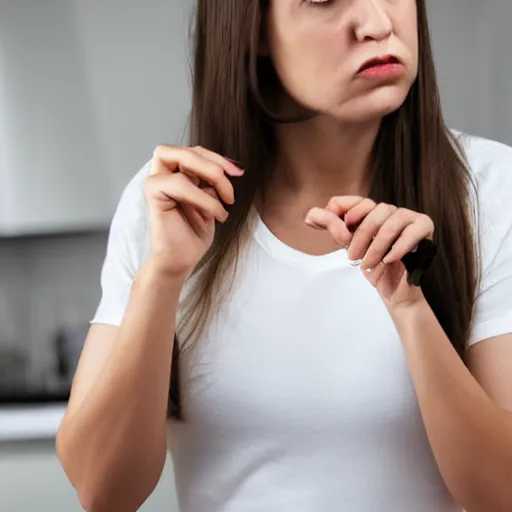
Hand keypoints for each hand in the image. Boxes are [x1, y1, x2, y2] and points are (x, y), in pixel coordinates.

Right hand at [144, 145, 243, 278]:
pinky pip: (179, 183)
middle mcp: (164, 173)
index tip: (239, 171)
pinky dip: (202, 197)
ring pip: (182, 159)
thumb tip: (230, 166)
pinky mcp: (153, 193)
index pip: (197, 152)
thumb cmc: (194, 233)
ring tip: (226, 202)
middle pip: (188, 150)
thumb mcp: (212, 200)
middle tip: (234, 178)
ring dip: (212, 177)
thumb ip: (212, 182)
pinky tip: (215, 214)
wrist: (181, 260)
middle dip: (215, 162)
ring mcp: (156, 181)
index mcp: (177, 173)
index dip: (219, 158)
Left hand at [305, 196, 434, 309]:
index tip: (341, 227)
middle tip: (352, 257)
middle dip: (360, 235)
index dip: (346, 208)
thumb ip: (332, 228)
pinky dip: (398, 247)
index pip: (359, 200)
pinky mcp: (424, 229)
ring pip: (392, 222)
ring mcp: (409, 218)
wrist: (395, 291)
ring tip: (368, 264)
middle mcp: (391, 211)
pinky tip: (389, 260)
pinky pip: (412, 231)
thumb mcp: (349, 246)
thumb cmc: (373, 266)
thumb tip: (309, 216)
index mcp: (373, 213)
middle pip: (375, 210)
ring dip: (376, 246)